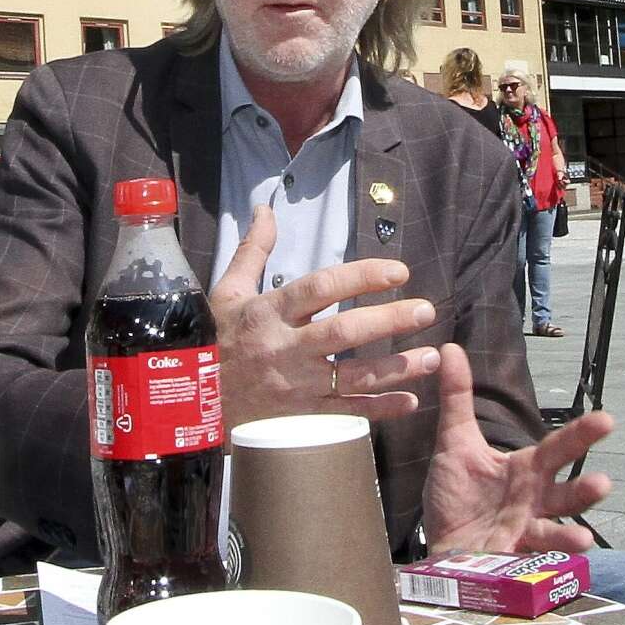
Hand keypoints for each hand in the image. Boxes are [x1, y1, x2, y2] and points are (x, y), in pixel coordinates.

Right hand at [210, 205, 441, 426]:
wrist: (191, 405)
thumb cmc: (212, 342)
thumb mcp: (226, 293)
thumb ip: (253, 251)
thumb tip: (265, 208)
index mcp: (268, 313)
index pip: (320, 288)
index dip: (361, 277)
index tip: (398, 272)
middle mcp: (285, 348)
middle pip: (344, 332)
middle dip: (388, 320)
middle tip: (426, 310)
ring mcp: (295, 385)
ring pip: (352, 376)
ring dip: (396, 367)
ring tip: (433, 357)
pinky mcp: (301, 416)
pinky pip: (346, 412)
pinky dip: (380, 409)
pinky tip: (411, 400)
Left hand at [422, 345, 612, 552]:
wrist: (440, 541)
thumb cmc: (457, 492)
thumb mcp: (455, 442)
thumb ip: (457, 398)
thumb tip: (451, 348)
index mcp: (526, 470)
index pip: (558, 448)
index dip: (582, 435)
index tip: (608, 419)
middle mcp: (534, 500)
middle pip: (565, 492)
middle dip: (586, 489)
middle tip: (605, 482)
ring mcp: (525, 531)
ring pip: (555, 532)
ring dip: (570, 536)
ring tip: (584, 537)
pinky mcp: (509, 558)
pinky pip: (529, 564)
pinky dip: (541, 568)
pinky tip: (552, 570)